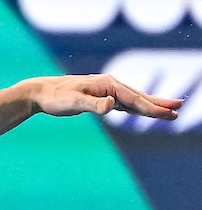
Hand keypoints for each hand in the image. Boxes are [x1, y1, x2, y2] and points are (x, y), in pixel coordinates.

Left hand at [30, 74, 182, 118]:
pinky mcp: (101, 98)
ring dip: (150, 106)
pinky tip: (142, 111)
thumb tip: (112, 105)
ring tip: (168, 111)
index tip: (167, 114)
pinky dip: (136, 107)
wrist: (41, 93)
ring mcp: (106, 91)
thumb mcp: (73, 102)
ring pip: (133, 100)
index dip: (151, 107)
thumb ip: (93, 104)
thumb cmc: (55, 97)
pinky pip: (123, 103)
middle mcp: (110, 86)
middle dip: (158, 104)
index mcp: (107, 85)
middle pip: (139, 97)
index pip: (134, 99)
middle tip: (178, 109)